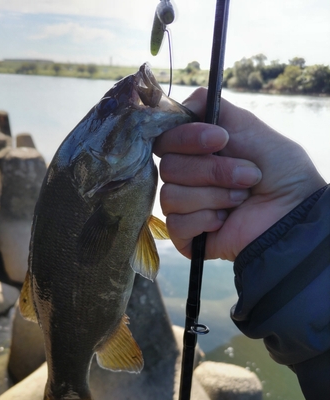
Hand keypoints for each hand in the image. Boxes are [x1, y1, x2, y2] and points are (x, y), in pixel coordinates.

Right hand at [154, 87, 325, 260]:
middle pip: (169, 167)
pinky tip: (224, 221)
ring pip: (170, 196)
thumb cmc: (280, 171)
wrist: (293, 213)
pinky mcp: (186, 235)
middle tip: (247, 176)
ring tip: (241, 200)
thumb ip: (214, 108)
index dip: (187, 137)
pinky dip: (203, 221)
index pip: (166, 139)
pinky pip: (175, 224)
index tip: (220, 139)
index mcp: (197, 152)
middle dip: (212, 171)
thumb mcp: (249, 127)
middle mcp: (187, 178)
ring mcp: (185, 208)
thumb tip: (183, 103)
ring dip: (213, 196)